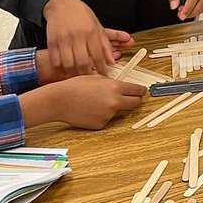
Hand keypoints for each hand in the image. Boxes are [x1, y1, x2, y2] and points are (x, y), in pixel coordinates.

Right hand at [26, 76, 146, 129]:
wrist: (59, 101)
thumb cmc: (75, 86)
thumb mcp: (97, 78)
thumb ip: (112, 83)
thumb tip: (123, 87)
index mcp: (115, 87)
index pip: (137, 91)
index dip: (141, 91)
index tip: (143, 92)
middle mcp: (114, 102)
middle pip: (135, 104)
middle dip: (135, 100)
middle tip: (132, 98)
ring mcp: (108, 115)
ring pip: (118, 111)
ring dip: (113, 107)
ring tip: (95, 101)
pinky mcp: (101, 124)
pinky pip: (107, 119)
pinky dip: (102, 115)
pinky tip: (90, 110)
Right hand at [42, 0, 116, 75]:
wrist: (60, 4)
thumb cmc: (81, 15)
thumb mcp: (96, 26)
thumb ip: (104, 44)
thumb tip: (112, 61)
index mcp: (91, 32)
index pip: (98, 55)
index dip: (102, 68)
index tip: (104, 76)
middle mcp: (77, 36)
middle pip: (82, 62)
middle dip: (87, 74)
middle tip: (91, 79)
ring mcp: (63, 39)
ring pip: (68, 64)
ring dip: (74, 73)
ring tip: (79, 77)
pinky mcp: (52, 42)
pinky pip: (56, 61)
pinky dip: (61, 68)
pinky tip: (66, 70)